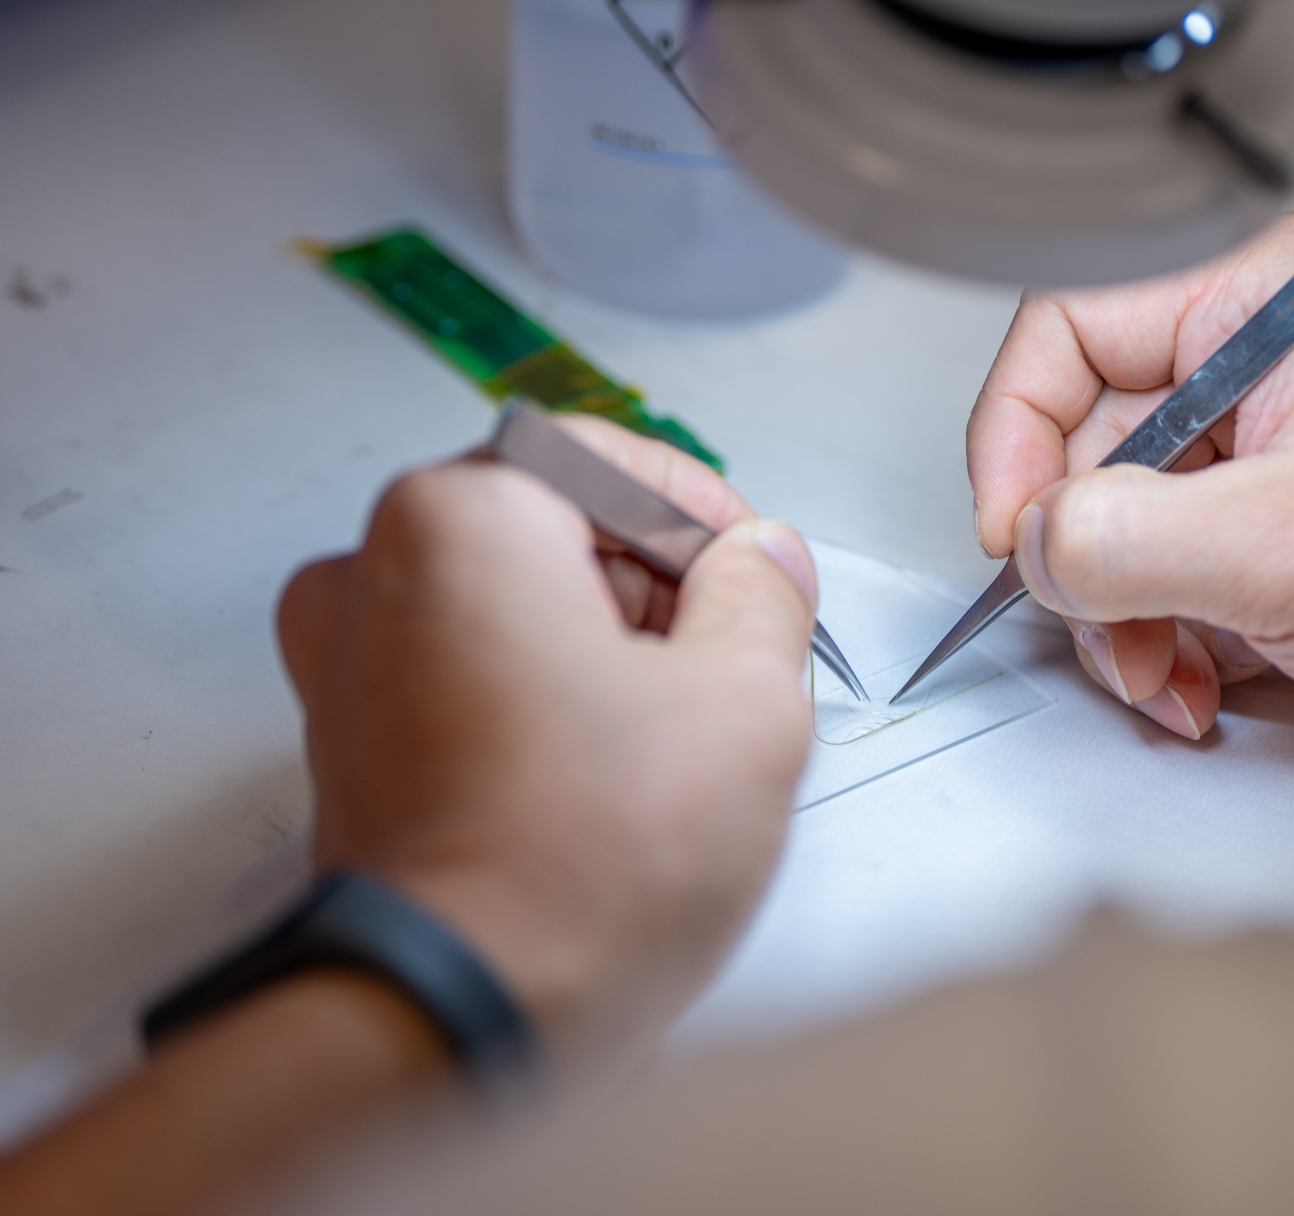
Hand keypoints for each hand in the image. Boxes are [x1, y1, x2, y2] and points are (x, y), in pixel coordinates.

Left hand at [277, 417, 817, 1047]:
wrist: (460, 1019)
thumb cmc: (577, 868)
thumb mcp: (746, 701)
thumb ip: (767, 595)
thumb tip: (764, 558)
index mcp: (460, 520)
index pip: (607, 455)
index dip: (702, 510)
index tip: (750, 564)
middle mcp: (373, 574)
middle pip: (551, 526)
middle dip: (654, 583)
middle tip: (728, 656)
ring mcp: (345, 664)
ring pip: (509, 605)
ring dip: (602, 645)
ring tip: (671, 735)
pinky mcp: (350, 747)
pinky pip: (466, 678)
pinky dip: (541, 702)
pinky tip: (605, 780)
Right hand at [969, 211, 1293, 773]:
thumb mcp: (1282, 550)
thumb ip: (1124, 540)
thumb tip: (1035, 547)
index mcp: (1263, 298)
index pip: (1068, 328)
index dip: (1018, 433)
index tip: (1017, 530)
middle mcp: (1262, 360)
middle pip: (1088, 445)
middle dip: (1090, 563)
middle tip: (1114, 633)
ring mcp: (1273, 450)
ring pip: (1124, 524)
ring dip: (1126, 619)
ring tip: (1170, 677)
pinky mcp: (1284, 529)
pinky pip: (1173, 574)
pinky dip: (1169, 641)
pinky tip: (1202, 687)